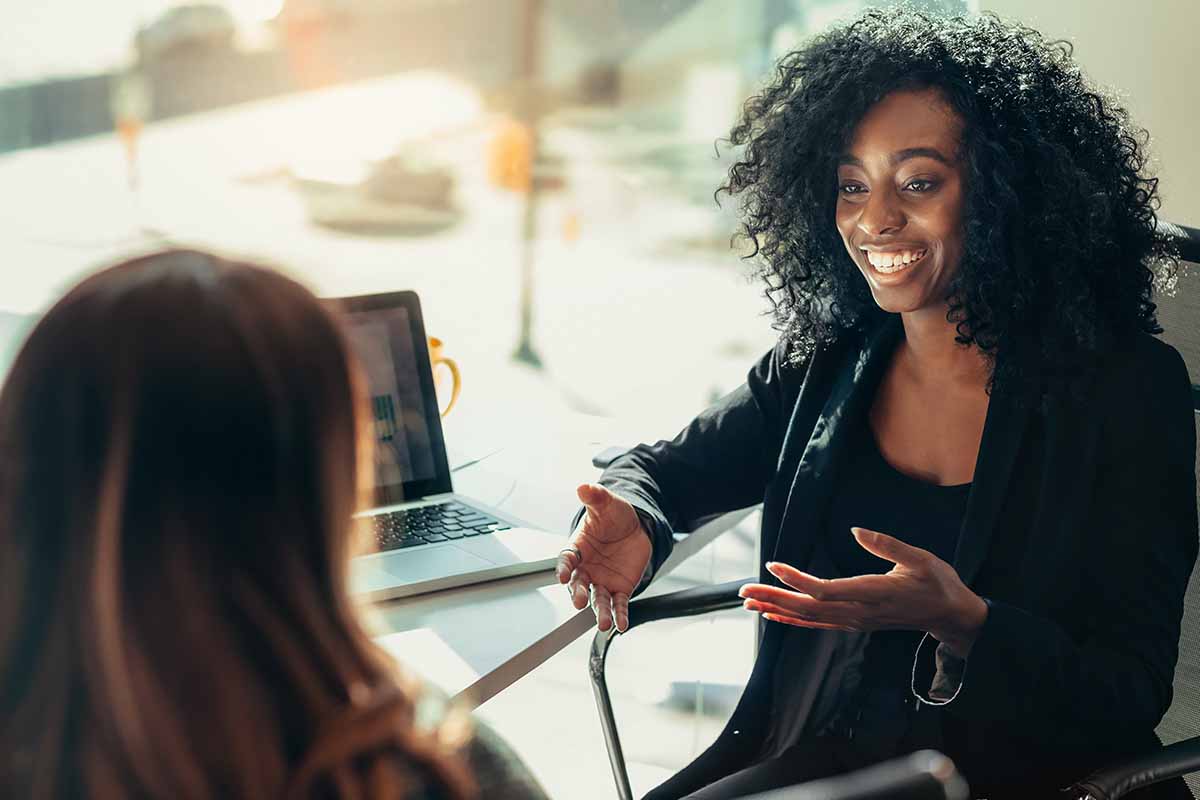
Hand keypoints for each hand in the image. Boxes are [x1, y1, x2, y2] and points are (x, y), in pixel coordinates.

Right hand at [556, 483, 651, 632]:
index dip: (563, 567)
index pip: (566, 559)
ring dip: (600, 612)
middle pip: (579, 584)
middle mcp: (587, 568)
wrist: (635, 527)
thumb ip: (595, 497)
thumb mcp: (606, 503)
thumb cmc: (614, 517)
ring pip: (598, 600)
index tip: (562, 575)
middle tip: (579, 601)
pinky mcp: (620, 589)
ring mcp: (602, 581)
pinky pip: (619, 604)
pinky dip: (620, 615)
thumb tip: (584, 486)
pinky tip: (621, 625)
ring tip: (604, 622)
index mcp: (578, 548)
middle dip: (578, 593)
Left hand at [738, 527, 987, 656]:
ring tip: (749, 602)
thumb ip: (887, 545)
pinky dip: (793, 620)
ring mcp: (856, 621)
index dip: (796, 580)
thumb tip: (857, 531)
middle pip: (809, 608)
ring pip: (810, 618)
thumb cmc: (937, 583)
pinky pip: (818, 624)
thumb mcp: (920, 558)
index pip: (826, 590)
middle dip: (774, 599)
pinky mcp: (855, 623)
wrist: (950, 615)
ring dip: (777, 609)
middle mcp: (860, 612)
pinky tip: (774, 617)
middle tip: (744, 590)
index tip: (774, 565)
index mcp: (873, 593)